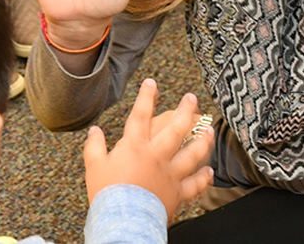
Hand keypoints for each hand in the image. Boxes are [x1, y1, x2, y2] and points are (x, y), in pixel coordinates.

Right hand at [84, 79, 213, 218]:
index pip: (141, 115)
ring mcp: (170, 174)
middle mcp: (156, 156)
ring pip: (192, 153)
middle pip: (175, 128)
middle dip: (185, 110)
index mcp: (135, 146)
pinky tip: (209, 171)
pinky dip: (203, 178)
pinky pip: (194, 184)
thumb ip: (94, 146)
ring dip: (202, 140)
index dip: (146, 96)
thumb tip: (95, 131)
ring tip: (209, 129)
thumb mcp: (94, 166)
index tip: (152, 83)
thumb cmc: (107, 193)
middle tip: (192, 98)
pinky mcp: (177, 193)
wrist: (123, 221)